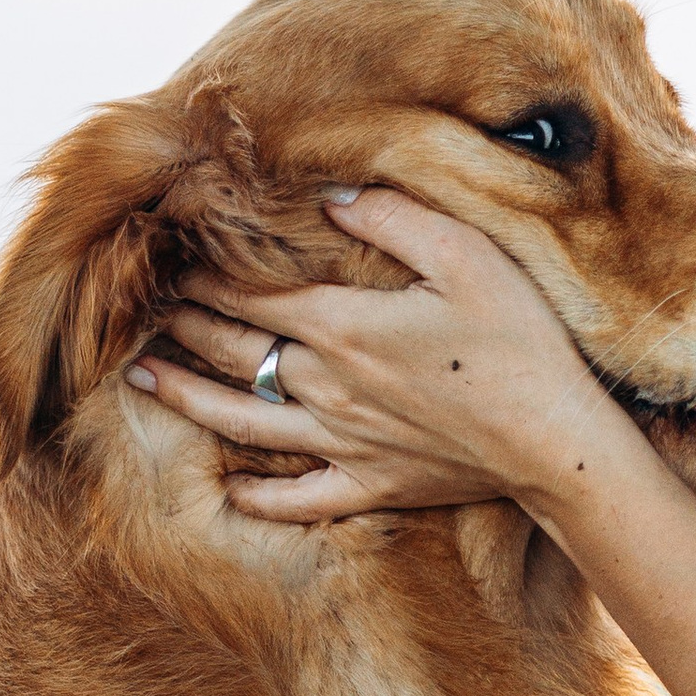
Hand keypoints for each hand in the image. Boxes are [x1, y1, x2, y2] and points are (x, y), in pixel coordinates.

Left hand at [124, 190, 634, 524]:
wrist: (555, 440)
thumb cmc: (520, 340)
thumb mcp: (465, 254)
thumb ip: (391, 218)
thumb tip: (329, 197)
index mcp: (342, 324)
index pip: (252, 290)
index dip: (205, 268)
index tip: (169, 249)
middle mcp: (326, 385)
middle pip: (233, 348)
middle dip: (182, 322)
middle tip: (139, 307)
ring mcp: (343, 442)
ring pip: (242, 419)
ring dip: (186, 397)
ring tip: (141, 381)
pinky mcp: (371, 485)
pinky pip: (299, 498)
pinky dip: (260, 496)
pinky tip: (232, 489)